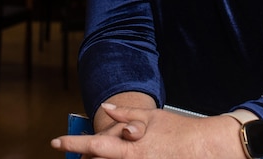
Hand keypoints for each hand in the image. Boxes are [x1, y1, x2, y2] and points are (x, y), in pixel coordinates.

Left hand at [50, 103, 241, 158]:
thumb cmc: (180, 131)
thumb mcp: (152, 117)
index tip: (56, 142)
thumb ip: (127, 116)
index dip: (73, 144)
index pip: (94, 146)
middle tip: (74, 155)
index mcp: (130, 148)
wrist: (206, 147)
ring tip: (89, 158)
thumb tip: (107, 108)